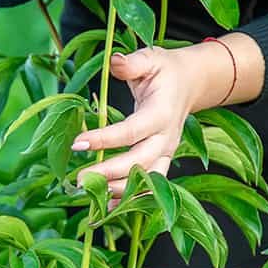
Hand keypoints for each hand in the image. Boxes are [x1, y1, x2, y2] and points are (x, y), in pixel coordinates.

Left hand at [71, 35, 263, 196]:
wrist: (190, 84)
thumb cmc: (165, 71)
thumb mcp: (150, 59)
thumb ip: (132, 63)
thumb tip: (114, 61)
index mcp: (161, 114)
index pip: (131, 132)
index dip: (105, 139)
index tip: (78, 143)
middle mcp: (166, 139)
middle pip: (139, 163)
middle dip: (109, 174)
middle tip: (79, 180)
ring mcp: (166, 153)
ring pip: (147, 181)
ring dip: (119, 192)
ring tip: (89, 196)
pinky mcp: (162, 162)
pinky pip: (149, 186)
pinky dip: (130, 199)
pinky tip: (106, 208)